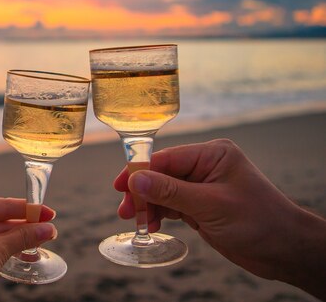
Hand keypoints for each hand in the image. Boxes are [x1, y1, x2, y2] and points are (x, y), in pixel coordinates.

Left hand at [0, 198, 56, 301]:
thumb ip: (22, 237)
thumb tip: (47, 229)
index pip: (0, 205)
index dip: (28, 210)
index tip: (50, 213)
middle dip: (25, 227)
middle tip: (50, 231)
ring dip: (17, 241)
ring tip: (41, 244)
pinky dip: (5, 251)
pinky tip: (24, 255)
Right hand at [114, 139, 325, 298]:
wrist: (286, 250)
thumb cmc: (258, 221)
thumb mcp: (211, 205)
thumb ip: (171, 191)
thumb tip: (136, 179)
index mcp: (212, 154)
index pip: (167, 158)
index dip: (141, 171)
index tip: (120, 186)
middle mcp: (205, 166)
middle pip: (162, 174)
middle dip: (143, 192)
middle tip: (125, 210)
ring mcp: (203, 186)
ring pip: (164, 191)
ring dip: (149, 205)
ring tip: (134, 221)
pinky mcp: (201, 206)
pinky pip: (173, 205)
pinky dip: (160, 214)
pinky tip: (151, 224)